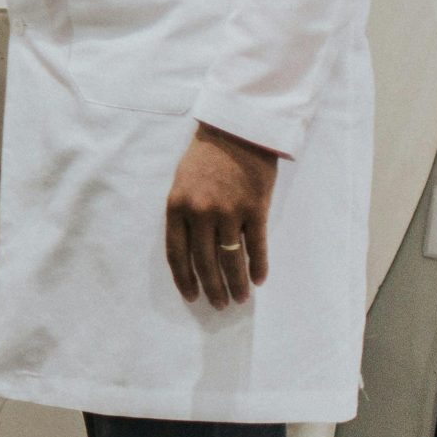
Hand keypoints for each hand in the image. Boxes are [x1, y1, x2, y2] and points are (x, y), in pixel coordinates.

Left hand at [165, 124, 279, 308]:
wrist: (235, 131)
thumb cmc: (205, 157)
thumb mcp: (182, 183)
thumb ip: (184, 215)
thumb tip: (190, 250)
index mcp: (177, 206)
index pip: (177, 253)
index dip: (184, 278)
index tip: (191, 296)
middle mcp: (201, 213)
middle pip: (205, 261)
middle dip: (212, 287)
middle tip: (219, 305)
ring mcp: (229, 212)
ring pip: (231, 259)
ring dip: (236, 283)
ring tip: (240, 299)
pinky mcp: (255, 209)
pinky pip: (256, 246)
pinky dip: (258, 266)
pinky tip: (259, 280)